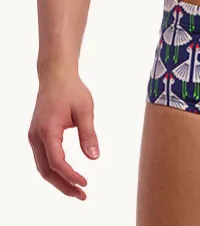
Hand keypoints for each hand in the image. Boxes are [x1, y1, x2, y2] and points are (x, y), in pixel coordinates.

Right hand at [28, 72, 99, 200]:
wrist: (56, 75)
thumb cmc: (71, 90)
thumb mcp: (85, 110)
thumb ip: (88, 134)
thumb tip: (94, 158)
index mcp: (47, 130)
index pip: (56, 162)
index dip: (70, 176)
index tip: (85, 183)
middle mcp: (36, 136)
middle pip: (46, 170)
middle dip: (63, 186)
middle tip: (82, 195)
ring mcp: (34, 137)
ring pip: (42, 167)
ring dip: (59, 181)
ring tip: (77, 190)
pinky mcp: (37, 135)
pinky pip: (43, 159)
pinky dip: (54, 171)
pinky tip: (68, 176)